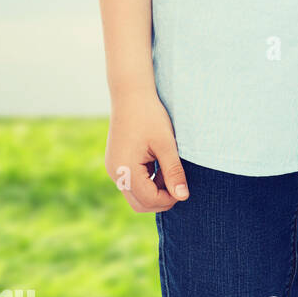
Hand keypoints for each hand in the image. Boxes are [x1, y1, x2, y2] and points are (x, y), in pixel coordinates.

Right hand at [105, 88, 188, 212]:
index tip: (184, 189)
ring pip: (135, 194)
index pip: (148, 199)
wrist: (131, 93)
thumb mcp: (166, 143)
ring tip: (169, 169)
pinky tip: (160, 164)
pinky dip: (147, 180)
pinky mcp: (116, 161)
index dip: (169, 199)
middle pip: (139, 203)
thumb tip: (183, 196)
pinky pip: (132, 181)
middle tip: (179, 185)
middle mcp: (115, 172)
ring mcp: (113, 167)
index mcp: (125, 169)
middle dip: (160, 199)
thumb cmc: (150, 115)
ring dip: (154, 190)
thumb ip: (173, 171)